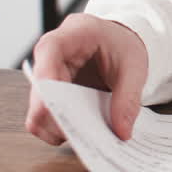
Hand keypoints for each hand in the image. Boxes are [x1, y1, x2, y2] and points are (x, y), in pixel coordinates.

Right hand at [26, 13, 148, 144]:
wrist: (120, 42)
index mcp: (71, 34)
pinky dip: (61, 128)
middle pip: (40, 88)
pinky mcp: (52, 92)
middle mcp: (51, 54)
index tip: (51, 108)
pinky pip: (46, 115)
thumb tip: (121, 131)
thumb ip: (128, 98)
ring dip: (57, 126)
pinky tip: (80, 132)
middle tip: (79, 136)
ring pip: (38, 107)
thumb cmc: (122, 44)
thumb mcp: (134, 67)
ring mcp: (48, 74)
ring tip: (83, 137)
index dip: (46, 80)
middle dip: (56, 115)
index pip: (48, 51)